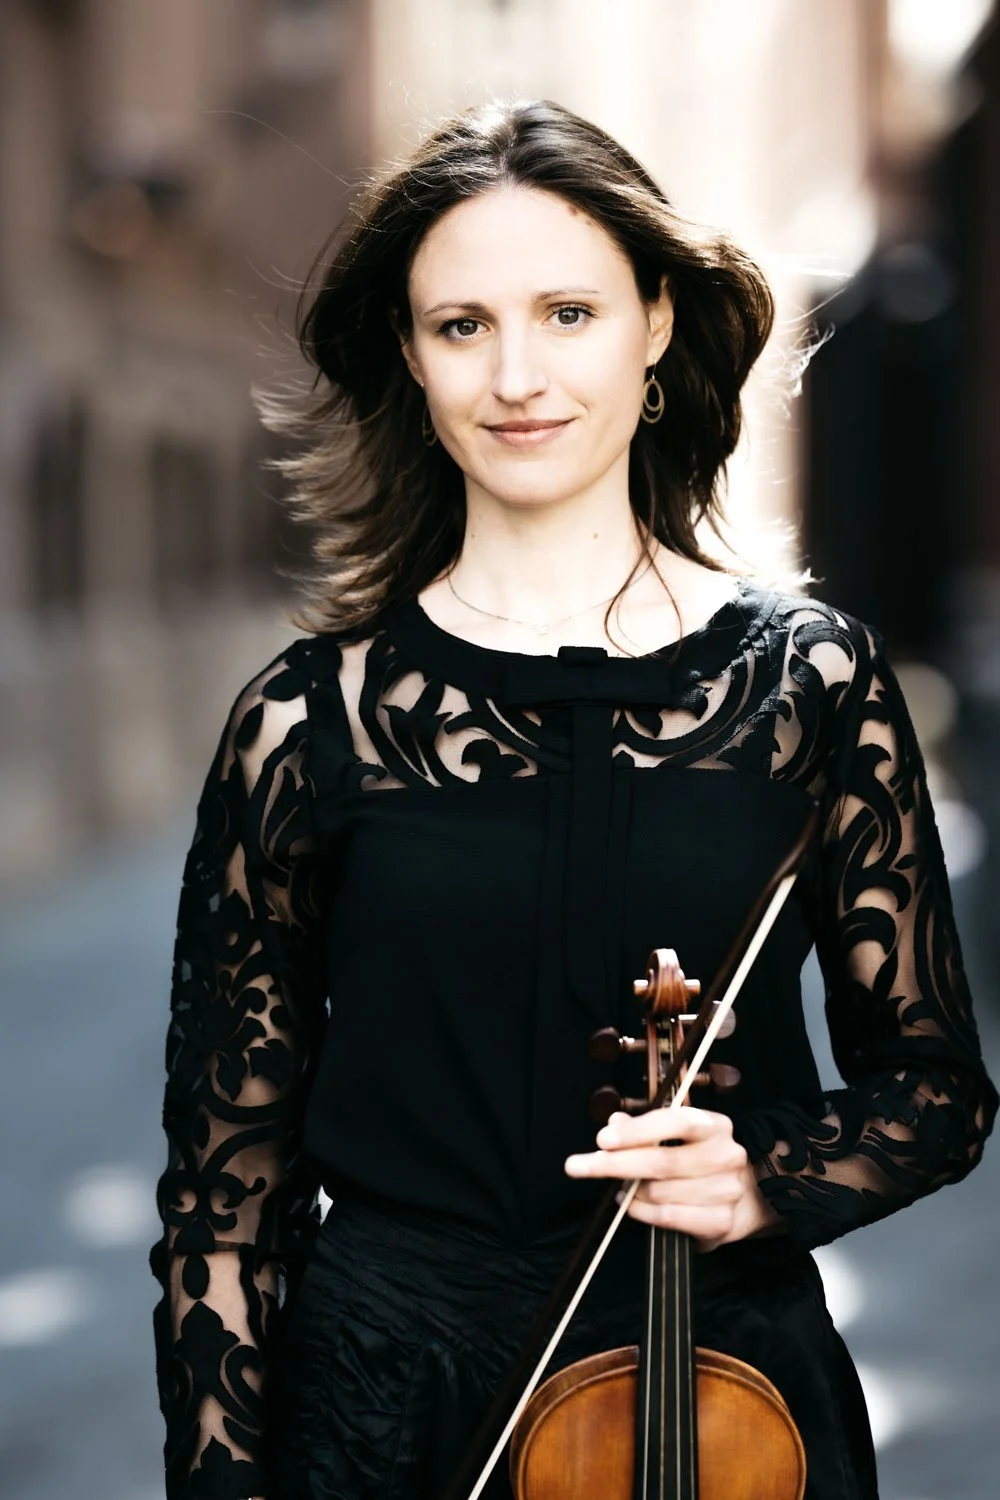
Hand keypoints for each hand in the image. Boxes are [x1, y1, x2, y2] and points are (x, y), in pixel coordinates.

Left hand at [564, 1106, 783, 1251]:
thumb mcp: (679, 1136)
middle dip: (614, 1164)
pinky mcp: (721, 1221)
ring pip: (660, 1192)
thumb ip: (645, 1128)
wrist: (748, 1195)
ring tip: (615, 1188)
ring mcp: (726, 1190)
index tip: (602, 1139)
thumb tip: (614, 1124)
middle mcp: (725, 1155)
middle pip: (661, 1161)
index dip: (636, 1130)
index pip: (674, 1122)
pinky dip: (642, 1212)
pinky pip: (669, 1218)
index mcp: (714, 1126)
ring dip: (629, 1191)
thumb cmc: (701, 1159)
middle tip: (578, 1166)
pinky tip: (630, 1205)